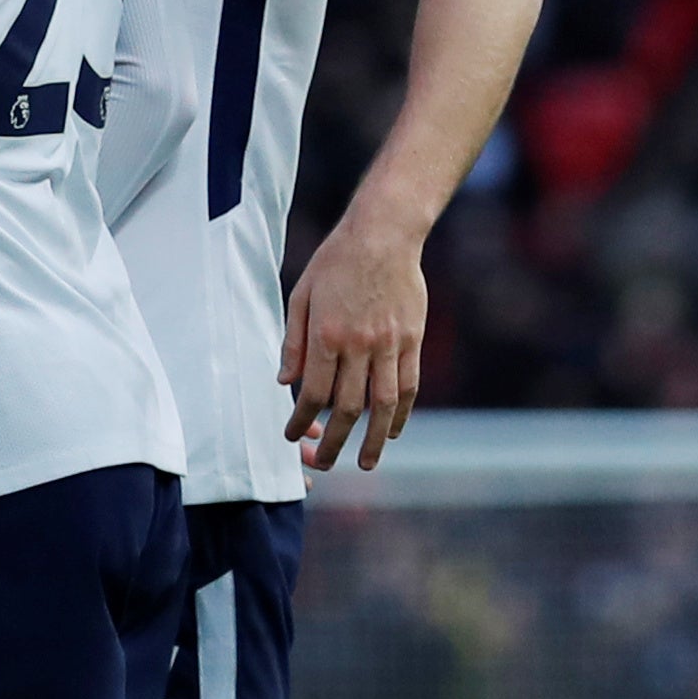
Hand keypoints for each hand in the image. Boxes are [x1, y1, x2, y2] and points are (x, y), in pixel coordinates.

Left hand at [278, 210, 425, 471]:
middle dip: (333, 442)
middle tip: (324, 463)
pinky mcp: (413, 340)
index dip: (300, 420)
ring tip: (366, 464)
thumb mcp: (301, 296)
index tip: (292, 436)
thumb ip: (294, 341)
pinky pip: (408, 386)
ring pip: (383, 405)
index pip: (312, 393)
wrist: (384, 234)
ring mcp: (390, 344)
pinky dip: (401, 414)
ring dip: (374, 440)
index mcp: (327, 335)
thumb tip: (284, 383)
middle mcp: (359, 345)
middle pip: (348, 408)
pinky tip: (394, 432)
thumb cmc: (335, 263)